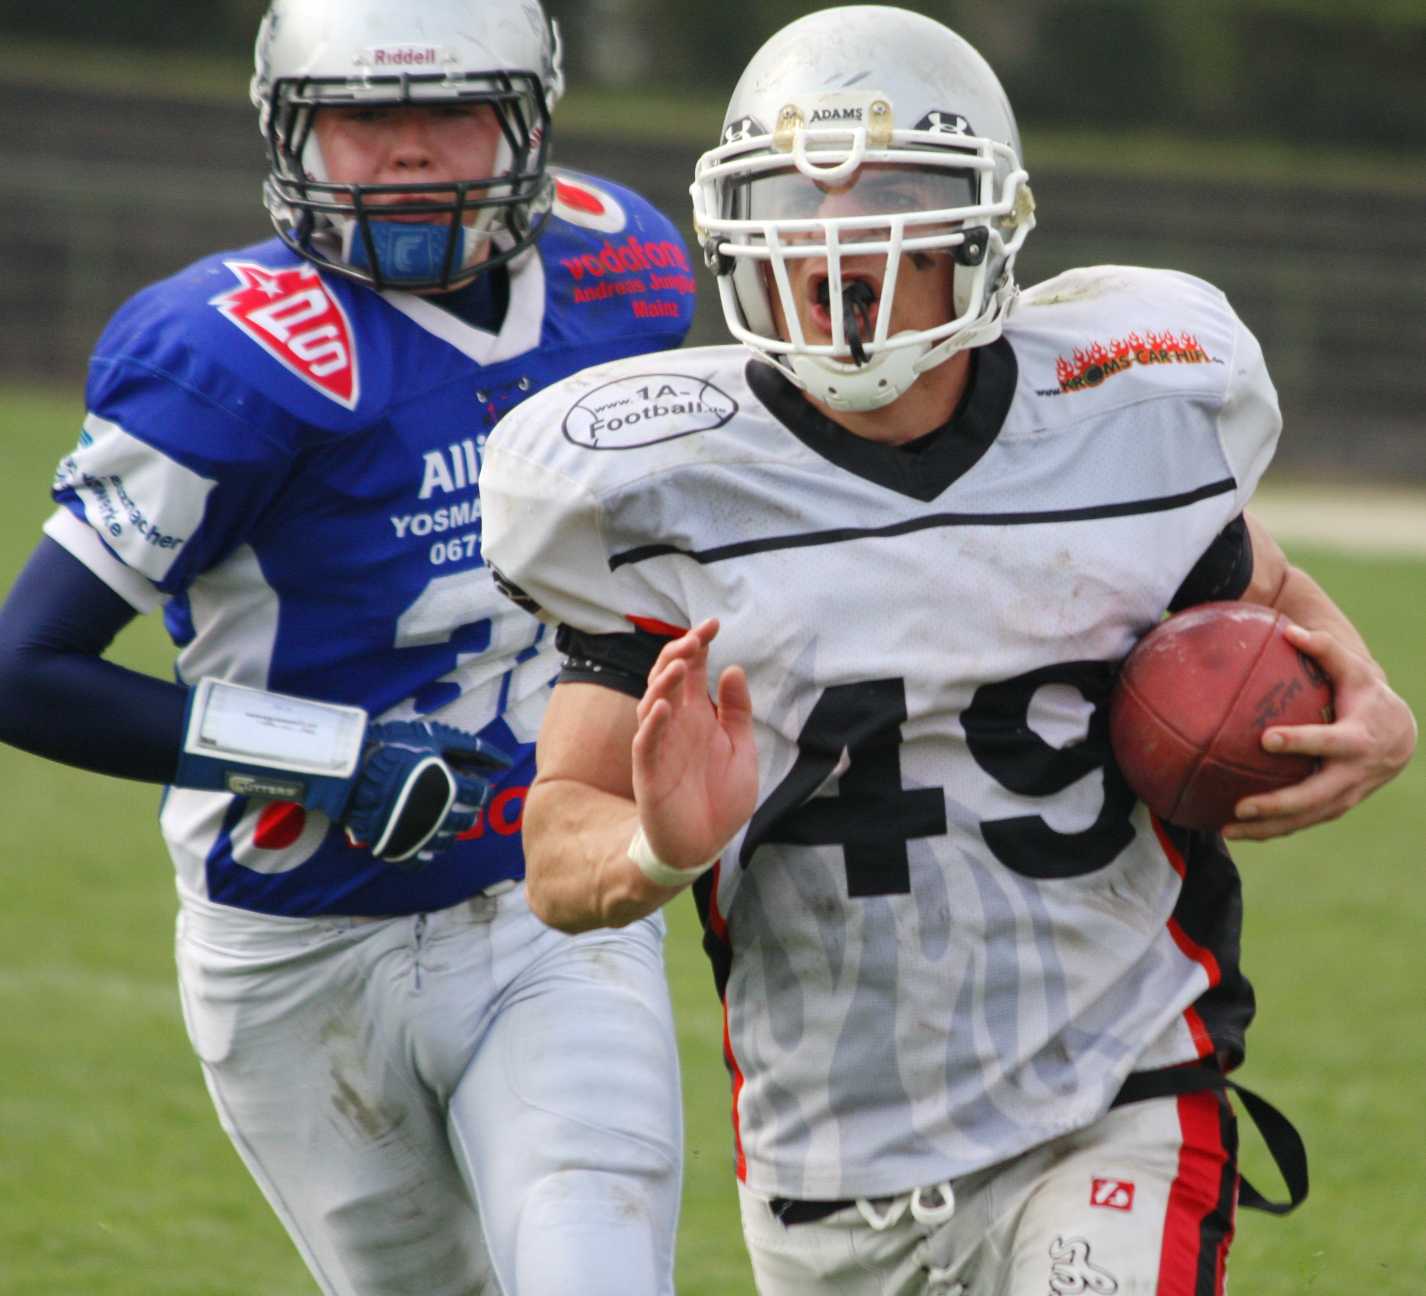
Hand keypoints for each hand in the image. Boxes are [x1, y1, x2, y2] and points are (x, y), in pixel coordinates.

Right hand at [343, 720, 512, 866]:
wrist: (348, 768)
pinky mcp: (397, 848)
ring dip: (448, 830)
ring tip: (438, 816)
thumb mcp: (435, 738)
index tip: (469, 784)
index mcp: (451, 788)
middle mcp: (440, 816)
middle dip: (465, 810)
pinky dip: (423, 853)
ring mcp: (418, 835)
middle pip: (466, 820)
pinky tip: (420, 839)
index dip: (477, 788)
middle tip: (453, 799)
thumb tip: (504, 761)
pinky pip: (419, 861)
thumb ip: (471, 749)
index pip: (478, 796)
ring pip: (446, 841)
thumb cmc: (394, 747)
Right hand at [631, 619, 758, 877]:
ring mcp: (660, 746)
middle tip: (695, 639)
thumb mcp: (741, 750)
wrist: (704, 846)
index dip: (699, 645)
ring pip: (652, 704)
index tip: (714, 624)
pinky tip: (663, 706)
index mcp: (697, 716)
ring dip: (664, 682)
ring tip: (681, 664)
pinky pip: (646, 743)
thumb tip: (733, 669)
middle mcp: (675, 725)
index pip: (693, 670)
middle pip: (668, 678)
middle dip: (679, 654)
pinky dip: (652, 723)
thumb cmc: (720, 799)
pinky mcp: (650, 773)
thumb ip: (737, 712)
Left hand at [1223, 623, 1417, 840]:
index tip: (1266, 739)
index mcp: (1358, 739)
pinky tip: (1233, 830)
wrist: (1400, 739)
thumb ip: (1326, 650)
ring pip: (1305, 818)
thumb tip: (1289, 630)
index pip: (1327, 742)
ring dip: (1267, 828)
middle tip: (1239, 806)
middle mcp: (1352, 775)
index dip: (1300, 742)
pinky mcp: (1333, 808)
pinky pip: (1300, 823)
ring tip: (1225, 829)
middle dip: (1277, 804)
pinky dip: (1270, 831)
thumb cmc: (1367, 697)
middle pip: (1314, 796)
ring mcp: (1344, 797)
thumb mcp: (1354, 671)